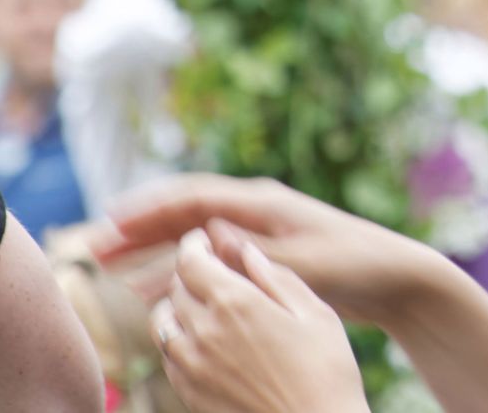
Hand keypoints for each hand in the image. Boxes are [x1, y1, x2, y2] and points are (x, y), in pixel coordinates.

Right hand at [93, 173, 437, 325]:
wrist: (393, 277)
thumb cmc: (353, 264)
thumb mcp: (302, 260)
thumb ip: (251, 251)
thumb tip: (202, 240)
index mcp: (262, 202)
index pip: (192, 197)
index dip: (149, 208)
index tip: (110, 219)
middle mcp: (255, 211)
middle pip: (184, 214)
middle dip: (139, 228)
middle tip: (94, 244)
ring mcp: (257, 232)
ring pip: (191, 237)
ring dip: (151, 249)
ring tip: (109, 265)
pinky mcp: (262, 255)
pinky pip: (206, 258)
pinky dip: (176, 269)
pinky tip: (152, 290)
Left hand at [151, 230, 367, 412]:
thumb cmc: (327, 370)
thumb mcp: (314, 312)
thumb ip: (276, 276)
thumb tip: (246, 251)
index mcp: (235, 302)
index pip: (191, 260)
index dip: (195, 244)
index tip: (206, 241)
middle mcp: (203, 332)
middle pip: (175, 288)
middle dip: (190, 271)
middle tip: (210, 268)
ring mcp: (192, 368)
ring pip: (162, 323)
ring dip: (177, 305)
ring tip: (202, 304)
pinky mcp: (189, 396)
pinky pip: (168, 356)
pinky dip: (176, 339)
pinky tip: (203, 340)